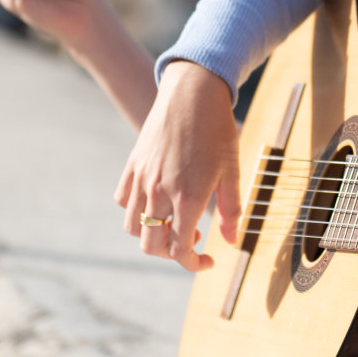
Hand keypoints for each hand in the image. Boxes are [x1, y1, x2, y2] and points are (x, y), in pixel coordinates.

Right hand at [114, 60, 241, 270]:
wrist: (193, 92)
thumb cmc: (217, 130)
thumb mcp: (233, 170)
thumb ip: (232, 209)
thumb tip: (231, 240)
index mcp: (188, 197)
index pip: (180, 250)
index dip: (193, 264)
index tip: (207, 261)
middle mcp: (159, 191)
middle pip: (152, 245)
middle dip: (171, 253)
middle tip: (191, 241)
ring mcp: (142, 178)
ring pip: (133, 227)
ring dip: (153, 235)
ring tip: (174, 222)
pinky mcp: (132, 165)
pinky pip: (124, 201)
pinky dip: (136, 211)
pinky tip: (157, 202)